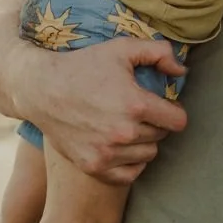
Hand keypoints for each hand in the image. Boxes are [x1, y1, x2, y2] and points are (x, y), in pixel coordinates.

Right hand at [21, 37, 187, 183]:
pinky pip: (129, 174)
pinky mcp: (93, 166)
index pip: (178, 121)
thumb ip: (159, 52)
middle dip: (155, 123)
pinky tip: (122, 147)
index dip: (173, 111)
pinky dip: (130, 163)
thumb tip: (182, 71)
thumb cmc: (83, 66)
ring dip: (143, 142)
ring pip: (148, 155)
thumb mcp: (122, 48)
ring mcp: (107, 152)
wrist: (40, 89)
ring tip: (128, 126)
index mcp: (135, 104)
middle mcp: (123, 133)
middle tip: (138, 112)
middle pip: (161, 137)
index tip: (162, 105)